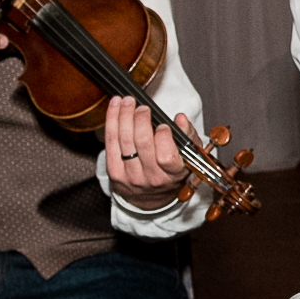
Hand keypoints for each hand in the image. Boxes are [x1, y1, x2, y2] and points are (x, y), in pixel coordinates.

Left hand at [105, 97, 193, 211]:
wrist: (150, 197)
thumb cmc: (171, 171)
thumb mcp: (189, 155)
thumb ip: (188, 135)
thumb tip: (180, 118)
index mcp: (174, 174)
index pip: (166, 156)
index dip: (163, 137)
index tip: (163, 125)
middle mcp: (152, 178)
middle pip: (142, 143)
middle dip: (140, 119)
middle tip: (142, 107)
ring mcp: (131, 176)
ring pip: (124, 140)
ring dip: (124, 115)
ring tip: (127, 101)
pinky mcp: (114, 173)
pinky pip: (110, 143)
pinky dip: (112, 121)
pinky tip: (115, 107)